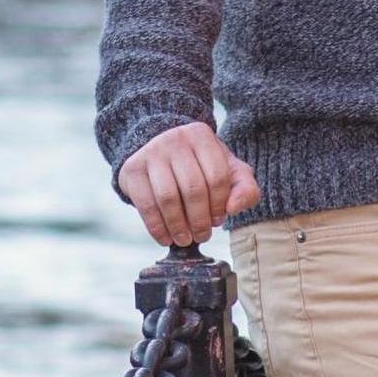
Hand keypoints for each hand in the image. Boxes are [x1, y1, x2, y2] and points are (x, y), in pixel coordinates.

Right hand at [116, 121, 258, 247]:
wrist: (159, 152)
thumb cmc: (200, 165)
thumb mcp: (228, 170)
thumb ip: (245, 188)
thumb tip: (234, 208)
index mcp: (201, 136)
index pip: (217, 176)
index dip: (219, 205)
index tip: (217, 220)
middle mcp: (175, 139)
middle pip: (193, 189)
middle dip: (200, 220)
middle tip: (202, 235)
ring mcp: (150, 153)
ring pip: (168, 198)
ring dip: (178, 226)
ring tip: (185, 240)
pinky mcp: (132, 170)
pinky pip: (146, 205)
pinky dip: (157, 228)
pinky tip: (166, 238)